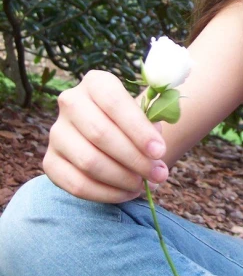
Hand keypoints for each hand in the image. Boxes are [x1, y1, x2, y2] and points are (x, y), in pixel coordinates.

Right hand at [43, 70, 168, 202]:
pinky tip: (126, 193)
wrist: (109, 131)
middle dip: (134, 159)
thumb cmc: (131, 121)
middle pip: (100, 133)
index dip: (138, 129)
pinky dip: (105, 193)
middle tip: (158, 174)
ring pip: (88, 161)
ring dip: (121, 178)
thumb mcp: (144, 114)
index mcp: (96, 82)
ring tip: (144, 185)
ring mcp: (56, 132)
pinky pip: (76, 184)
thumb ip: (151, 127)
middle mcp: (70, 102)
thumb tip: (155, 152)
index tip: (160, 151)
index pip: (114, 103)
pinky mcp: (50, 162)